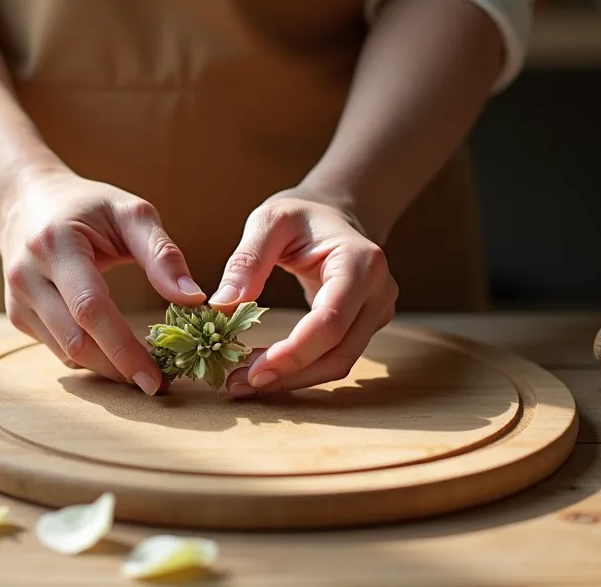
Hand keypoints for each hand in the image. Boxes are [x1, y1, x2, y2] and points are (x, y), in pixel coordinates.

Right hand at [0, 169, 206, 394]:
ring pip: (66, 353)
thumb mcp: (129, 212)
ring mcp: (17, 300)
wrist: (24, 203)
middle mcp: (28, 275)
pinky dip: (90, 358)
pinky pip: (59, 349)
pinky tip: (115, 354)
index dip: (125, 348)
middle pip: (76, 340)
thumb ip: (162, 254)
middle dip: (119, 368)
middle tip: (159, 382)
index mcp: (56, 244)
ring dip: (107, 369)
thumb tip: (193, 298)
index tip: (158, 376)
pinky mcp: (18, 316)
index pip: (91, 308)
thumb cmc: (86, 205)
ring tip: (143, 370)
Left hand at [209, 188, 397, 397]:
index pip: (330, 321)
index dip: (294, 353)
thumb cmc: (302, 214)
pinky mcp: (365, 328)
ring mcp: (377, 313)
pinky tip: (265, 371)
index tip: (253, 371)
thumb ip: (247, 260)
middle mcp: (379, 293)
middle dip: (288, 375)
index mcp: (361, 263)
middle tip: (238, 385)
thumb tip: (222, 305)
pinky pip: (334, 358)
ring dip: (292, 380)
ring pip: (338, 364)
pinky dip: (300, 370)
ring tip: (244, 383)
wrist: (335, 214)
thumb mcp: (270, 221)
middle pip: (338, 353)